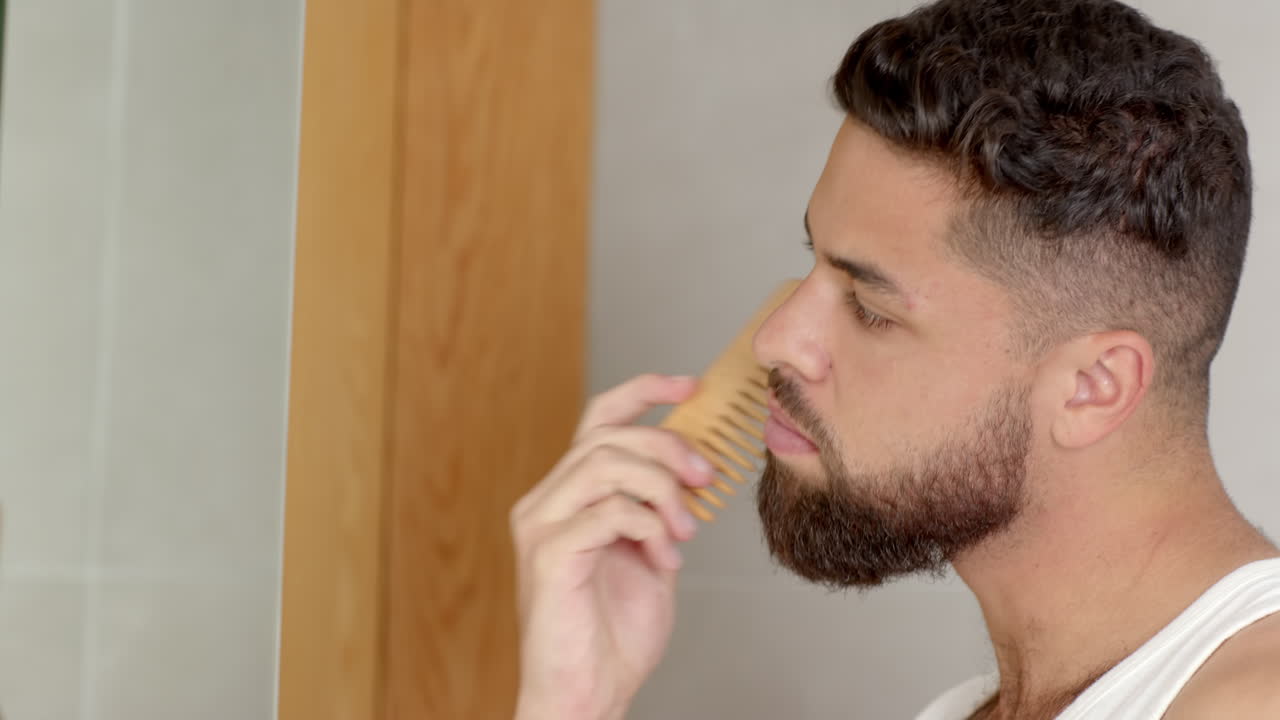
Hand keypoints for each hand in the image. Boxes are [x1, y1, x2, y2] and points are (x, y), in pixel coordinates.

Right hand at [510, 374, 715, 719]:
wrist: (589, 692)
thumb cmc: (613, 632)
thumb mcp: (651, 552)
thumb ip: (660, 507)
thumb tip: (697, 465)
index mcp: (568, 494)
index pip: (599, 418)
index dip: (644, 391)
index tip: (690, 386)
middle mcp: (545, 501)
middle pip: (609, 435)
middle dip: (669, 447)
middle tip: (705, 477)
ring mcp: (542, 525)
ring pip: (608, 465)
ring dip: (663, 491)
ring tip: (683, 531)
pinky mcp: (549, 554)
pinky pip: (608, 511)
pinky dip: (649, 526)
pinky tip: (664, 558)